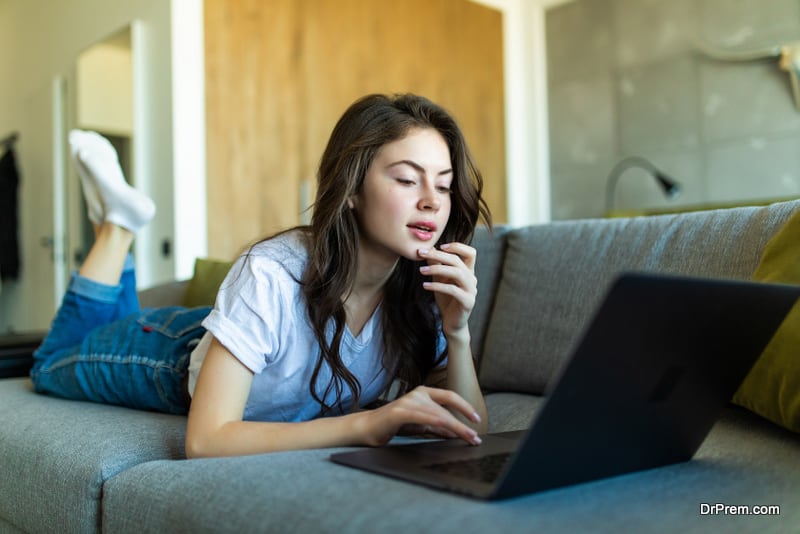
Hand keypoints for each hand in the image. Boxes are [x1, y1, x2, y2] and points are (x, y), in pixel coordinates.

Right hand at [354, 386, 481, 446]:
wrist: (367, 428)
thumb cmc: (393, 425)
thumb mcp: (421, 425)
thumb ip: (438, 427)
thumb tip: (456, 432)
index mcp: (423, 393)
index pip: (449, 396)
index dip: (465, 406)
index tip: (477, 418)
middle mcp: (417, 394)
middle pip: (447, 408)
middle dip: (463, 424)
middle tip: (475, 437)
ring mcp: (408, 401)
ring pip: (439, 414)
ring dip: (456, 427)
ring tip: (468, 438)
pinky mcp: (400, 412)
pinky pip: (424, 418)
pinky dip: (439, 424)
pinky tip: (449, 431)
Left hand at [418, 243, 476, 335]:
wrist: (451, 323)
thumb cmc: (446, 299)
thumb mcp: (439, 279)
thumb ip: (436, 265)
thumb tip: (428, 249)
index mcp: (468, 272)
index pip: (470, 253)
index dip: (457, 246)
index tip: (440, 246)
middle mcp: (472, 279)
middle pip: (458, 260)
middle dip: (438, 255)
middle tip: (421, 253)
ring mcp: (471, 290)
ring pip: (457, 273)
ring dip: (437, 269)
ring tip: (421, 271)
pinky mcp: (467, 302)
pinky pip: (453, 290)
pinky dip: (437, 286)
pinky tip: (425, 286)